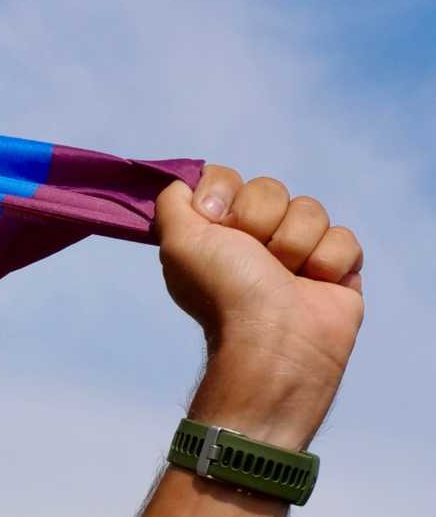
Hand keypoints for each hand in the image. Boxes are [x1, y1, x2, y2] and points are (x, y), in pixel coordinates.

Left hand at [155, 165, 363, 449]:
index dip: (223, 192)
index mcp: (214, 233)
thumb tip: (184, 185)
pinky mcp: (335, 266)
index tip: (215, 217)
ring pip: (309, 209)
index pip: (226, 179)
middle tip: (254, 255)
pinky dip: (328, 260)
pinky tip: (314, 283)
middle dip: (260, 219)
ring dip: (294, 243)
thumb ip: (172, 204)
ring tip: (284, 275)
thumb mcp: (178, 242)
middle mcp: (252, 240)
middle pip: (270, 188)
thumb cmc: (225, 292)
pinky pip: (343, 236)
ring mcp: (297, 252)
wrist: (274, 337)